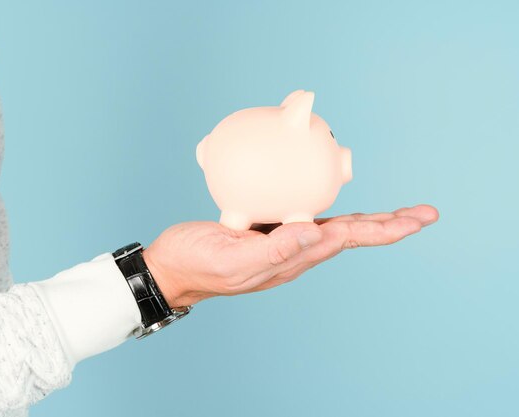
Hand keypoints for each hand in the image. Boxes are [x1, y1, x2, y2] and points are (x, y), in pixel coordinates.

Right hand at [142, 205, 438, 307]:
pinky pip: (306, 215)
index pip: (347, 239)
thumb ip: (274, 248)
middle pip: (351, 234)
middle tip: (425, 214)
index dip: (383, 229)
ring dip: (369, 220)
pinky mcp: (267, 229)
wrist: (172, 268)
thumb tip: (315, 232)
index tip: (415, 220)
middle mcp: (294, 251)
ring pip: (335, 227)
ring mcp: (282, 240)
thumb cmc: (198, 264)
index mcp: (292, 258)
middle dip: (389, 224)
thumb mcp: (234, 258)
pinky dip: (331, 207)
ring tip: (399, 214)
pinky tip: (333, 197)